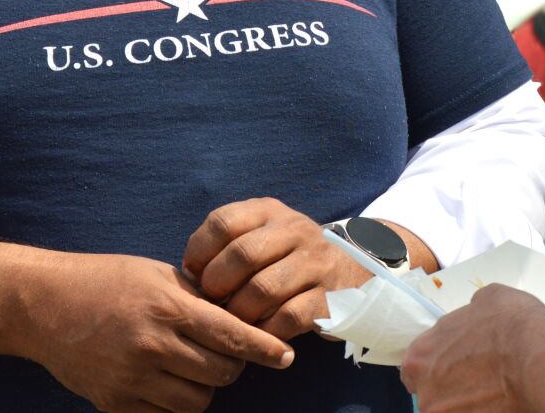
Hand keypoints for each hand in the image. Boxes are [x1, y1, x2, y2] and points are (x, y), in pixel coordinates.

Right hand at [21, 252, 293, 412]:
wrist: (44, 306)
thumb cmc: (106, 281)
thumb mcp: (157, 274)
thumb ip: (197, 298)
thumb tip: (238, 317)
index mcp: (168, 307)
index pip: (231, 335)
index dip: (264, 348)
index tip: (285, 357)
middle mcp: (153, 345)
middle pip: (221, 373)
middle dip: (233, 365)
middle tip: (227, 353)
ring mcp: (132, 378)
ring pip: (197, 401)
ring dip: (205, 387)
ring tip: (195, 366)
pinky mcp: (115, 403)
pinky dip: (175, 402)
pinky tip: (168, 381)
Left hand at [182, 198, 374, 340]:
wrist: (355, 272)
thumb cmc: (289, 259)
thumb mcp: (263, 236)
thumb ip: (227, 245)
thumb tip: (188, 276)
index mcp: (270, 211)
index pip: (223, 221)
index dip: (199, 251)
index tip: (194, 274)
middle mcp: (295, 230)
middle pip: (242, 255)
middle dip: (217, 285)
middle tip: (213, 302)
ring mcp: (316, 262)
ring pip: (263, 290)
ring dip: (240, 313)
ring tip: (235, 320)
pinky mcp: (330, 297)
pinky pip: (287, 318)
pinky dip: (266, 331)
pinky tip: (261, 333)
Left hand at [401, 286, 544, 412]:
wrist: (537, 359)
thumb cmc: (510, 323)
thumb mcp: (487, 298)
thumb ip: (469, 313)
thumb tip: (476, 316)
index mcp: (420, 356)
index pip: (414, 368)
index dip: (435, 365)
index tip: (456, 365)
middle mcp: (425, 391)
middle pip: (431, 394)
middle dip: (450, 387)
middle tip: (478, 379)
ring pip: (451, 410)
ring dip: (467, 403)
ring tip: (493, 392)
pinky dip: (483, 411)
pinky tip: (501, 403)